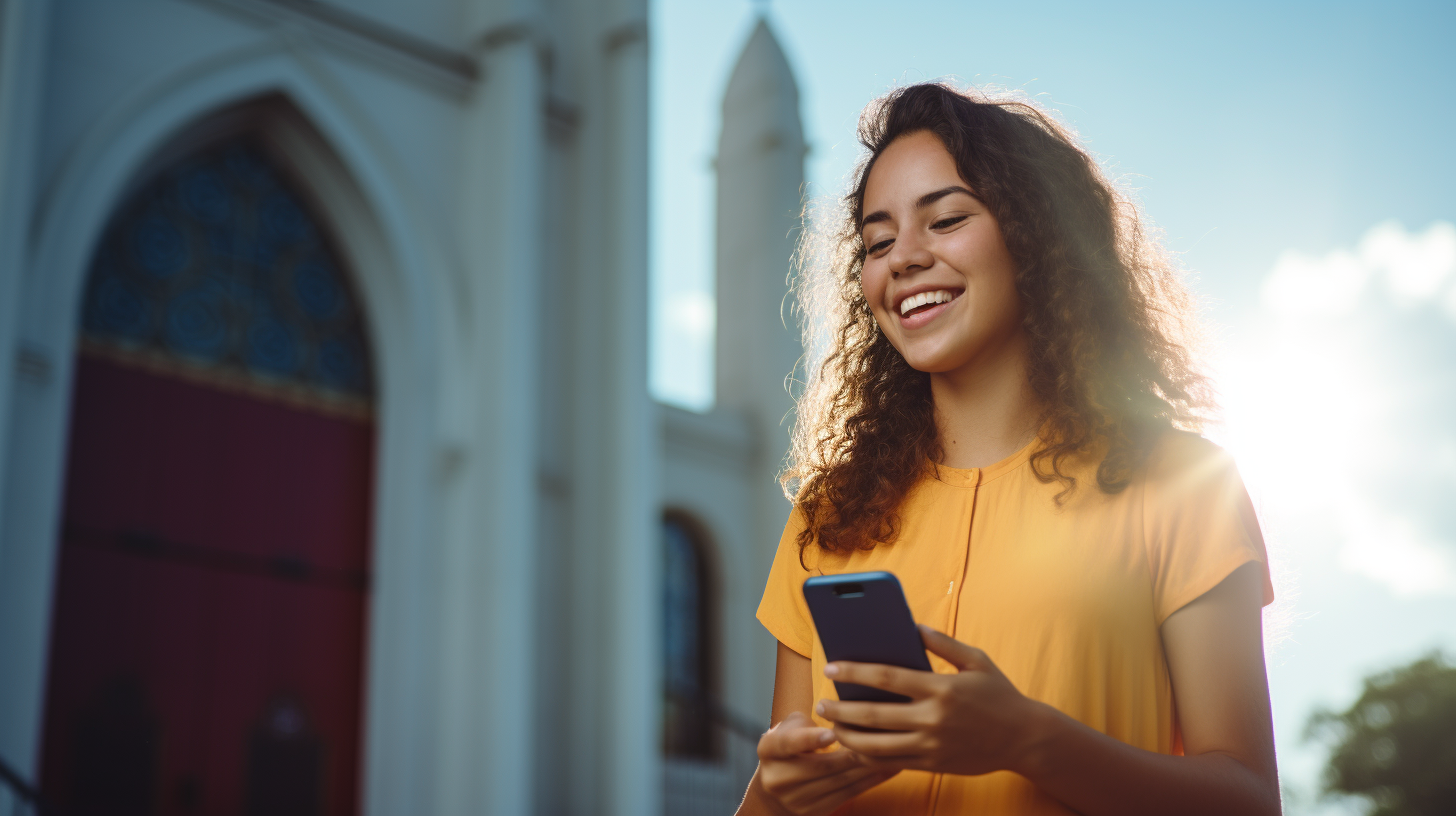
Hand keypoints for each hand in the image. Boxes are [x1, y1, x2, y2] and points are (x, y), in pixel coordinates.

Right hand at [752, 711, 898, 814]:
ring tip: (894, 750)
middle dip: (853, 753)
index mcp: (769, 749)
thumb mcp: (789, 727)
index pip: (788, 743)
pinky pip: (849, 794)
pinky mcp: (814, 812)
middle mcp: (778, 778)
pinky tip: (889, 767)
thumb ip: (810, 721)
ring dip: (869, 767)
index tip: (832, 734)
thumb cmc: (791, 744)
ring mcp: (795, 799)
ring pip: (839, 781)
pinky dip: (871, 780)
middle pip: (821, 766)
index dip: (810, 738)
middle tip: (883, 737)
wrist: (776, 789)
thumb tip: (845, 712)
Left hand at [815, 625, 1047, 776]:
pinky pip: (892, 764)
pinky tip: (855, 749)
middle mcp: (933, 719)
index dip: (854, 672)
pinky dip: (869, 757)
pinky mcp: (933, 765)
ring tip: (832, 729)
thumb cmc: (1000, 694)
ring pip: (877, 746)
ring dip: (849, 738)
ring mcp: (932, 746)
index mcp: (940, 688)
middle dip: (841, 710)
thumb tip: (912, 625)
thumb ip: (942, 643)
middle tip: (820, 704)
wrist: (1025, 738)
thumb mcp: (977, 660)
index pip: (886, 677)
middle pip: (874, 715)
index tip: (831, 667)